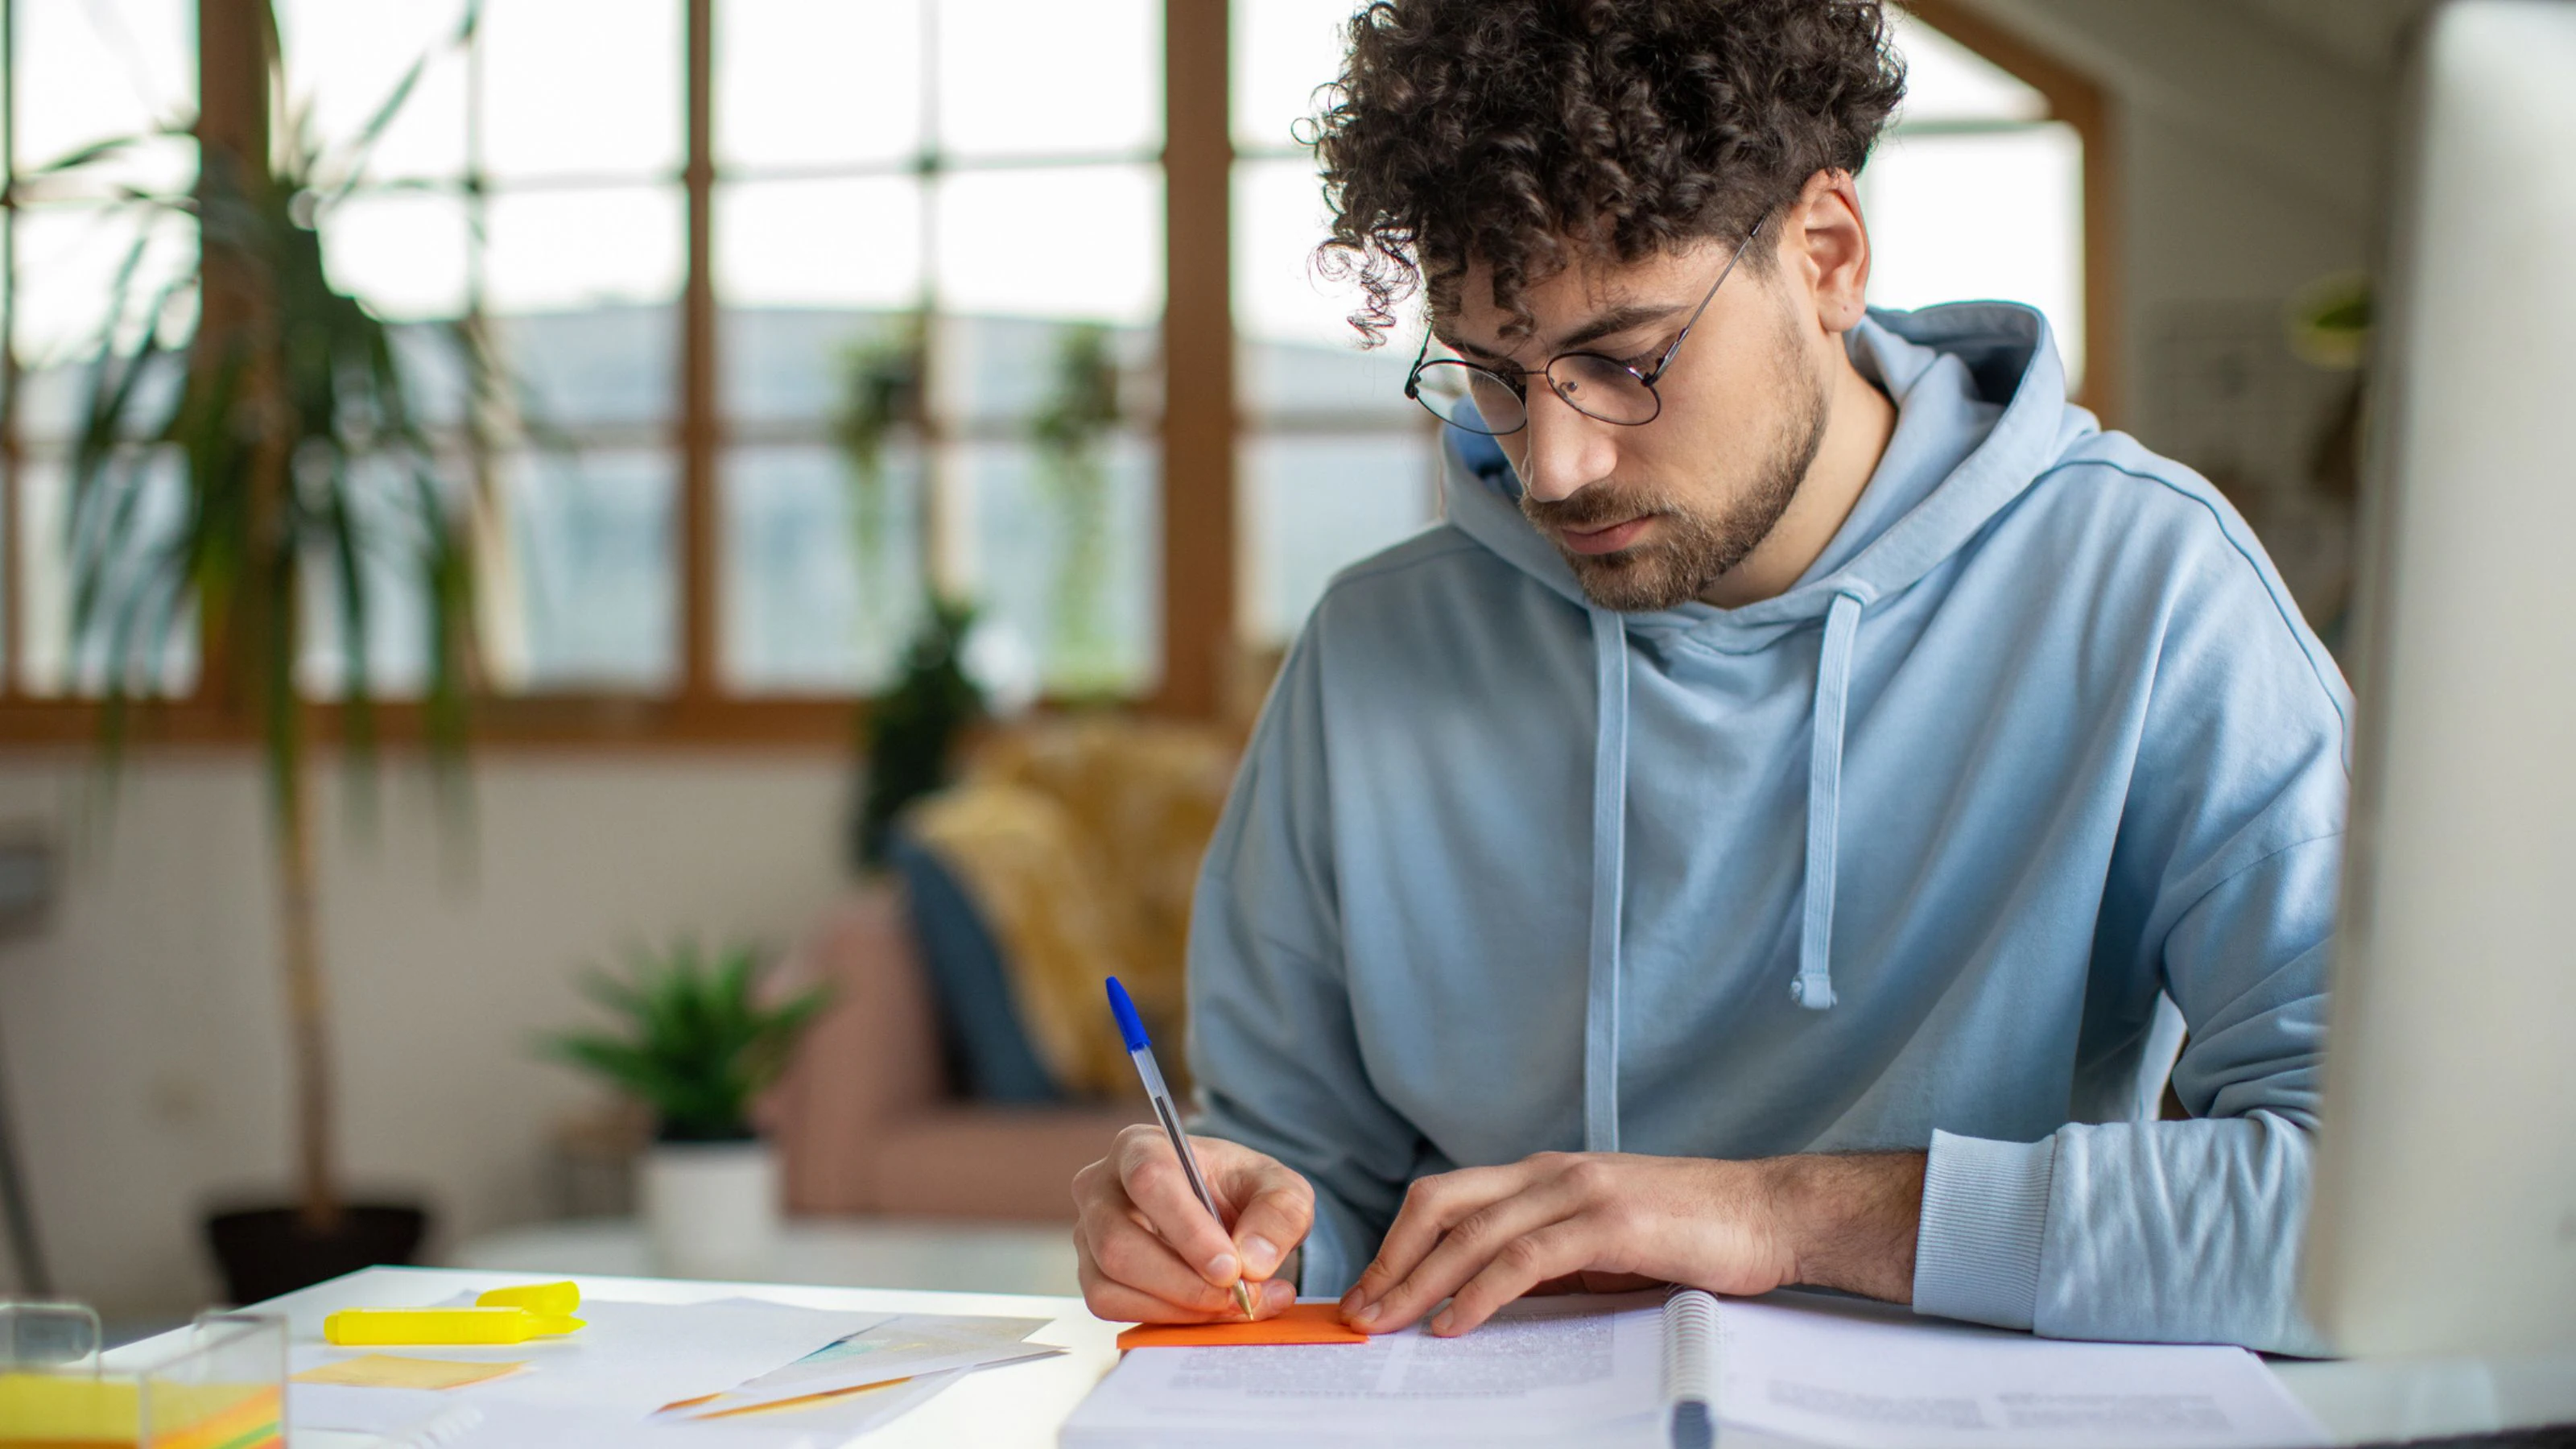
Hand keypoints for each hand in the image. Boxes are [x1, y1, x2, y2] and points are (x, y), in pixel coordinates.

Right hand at [1073, 1124, 1314, 1323]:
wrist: (1227, 1218)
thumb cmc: (1244, 1193)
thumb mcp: (1281, 1190)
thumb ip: (1280, 1214)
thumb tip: (1253, 1262)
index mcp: (1141, 1146)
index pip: (1149, 1180)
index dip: (1188, 1230)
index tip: (1231, 1268)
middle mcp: (1101, 1187)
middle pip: (1118, 1242)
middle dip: (1184, 1283)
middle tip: (1240, 1297)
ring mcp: (1089, 1234)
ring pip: (1110, 1284)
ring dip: (1179, 1307)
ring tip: (1237, 1304)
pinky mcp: (1092, 1275)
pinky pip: (1112, 1308)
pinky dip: (1165, 1320)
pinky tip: (1209, 1312)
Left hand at [1339, 1150, 1924, 1336]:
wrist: (1772, 1215)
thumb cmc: (1694, 1233)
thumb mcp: (1605, 1243)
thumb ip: (1549, 1258)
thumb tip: (1487, 1298)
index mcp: (1546, 1174)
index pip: (1448, 1197)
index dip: (1398, 1241)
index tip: (1369, 1287)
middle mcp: (1551, 1172)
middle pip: (1440, 1204)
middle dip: (1390, 1260)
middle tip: (1357, 1310)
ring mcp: (1578, 1192)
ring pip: (1472, 1233)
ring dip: (1419, 1282)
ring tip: (1387, 1323)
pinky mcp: (1607, 1222)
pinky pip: (1523, 1259)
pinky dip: (1478, 1292)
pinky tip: (1453, 1323)